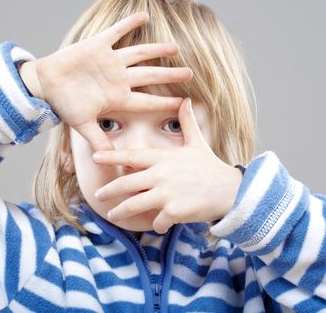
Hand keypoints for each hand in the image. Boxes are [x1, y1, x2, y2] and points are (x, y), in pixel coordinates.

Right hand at [19, 11, 192, 150]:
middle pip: (150, 76)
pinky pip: (116, 32)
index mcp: (117, 97)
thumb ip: (98, 141)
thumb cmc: (64, 105)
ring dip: (157, 50)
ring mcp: (110, 62)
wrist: (46, 85)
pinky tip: (144, 15)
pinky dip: (129, 24)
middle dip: (170, 75)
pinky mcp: (97, 46)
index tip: (183, 103)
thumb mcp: (83, 125)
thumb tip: (109, 163)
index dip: (165, 102)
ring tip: (175, 48)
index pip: (147, 101)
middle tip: (190, 73)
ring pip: (140, 54)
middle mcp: (118, 79)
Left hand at [91, 98, 242, 233]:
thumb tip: (186, 100)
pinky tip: (158, 225)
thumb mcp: (197, 142)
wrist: (231, 189)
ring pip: (134, 204)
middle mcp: (161, 174)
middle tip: (98, 195)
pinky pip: (157, 221)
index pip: (131, 156)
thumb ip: (187, 122)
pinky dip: (156, 224)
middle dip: (109, 190)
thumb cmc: (210, 166)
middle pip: (126, 183)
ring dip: (121, 211)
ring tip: (113, 215)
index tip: (95, 157)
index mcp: (163, 158)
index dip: (111, 156)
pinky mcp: (174, 212)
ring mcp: (166, 193)